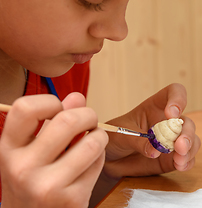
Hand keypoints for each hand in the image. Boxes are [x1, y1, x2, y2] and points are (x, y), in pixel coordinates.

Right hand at [0, 93, 107, 207]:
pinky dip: (100, 158)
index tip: (59, 110)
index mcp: (8, 149)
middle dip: (88, 115)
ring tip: (93, 141)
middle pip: (67, 120)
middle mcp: (22, 167)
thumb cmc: (34, 180)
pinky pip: (98, 163)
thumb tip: (77, 97)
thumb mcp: (31, 151)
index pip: (25, 108)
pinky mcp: (71, 199)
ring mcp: (46, 186)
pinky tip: (90, 163)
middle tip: (90, 121)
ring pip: (91, 142)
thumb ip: (53, 121)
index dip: (50, 102)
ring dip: (99, 137)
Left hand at [102, 83, 200, 177]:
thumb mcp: (121, 135)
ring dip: (189, 149)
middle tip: (179, 146)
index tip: (172, 114)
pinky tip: (180, 166)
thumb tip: (155, 151)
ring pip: (191, 140)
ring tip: (179, 160)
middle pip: (186, 122)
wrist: (108, 159)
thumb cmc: (114, 138)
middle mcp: (167, 122)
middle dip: (186, 133)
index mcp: (155, 107)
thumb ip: (138, 141)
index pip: (174, 93)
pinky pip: (187, 159)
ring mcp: (172, 141)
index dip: (178, 99)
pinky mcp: (172, 158)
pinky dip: (186, 162)